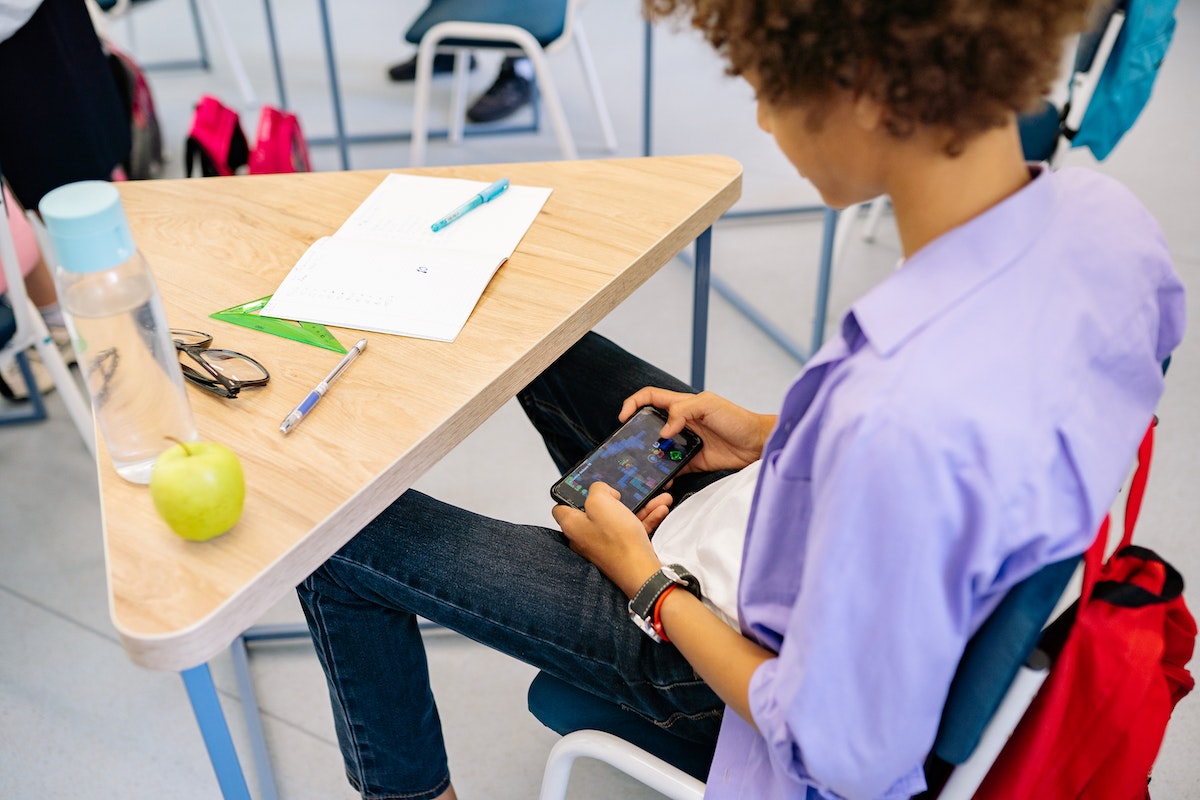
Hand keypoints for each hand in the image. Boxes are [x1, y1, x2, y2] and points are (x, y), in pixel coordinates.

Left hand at [553, 483, 663, 597]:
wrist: (640, 571)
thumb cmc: (618, 540)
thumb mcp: (601, 502)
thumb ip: (596, 490)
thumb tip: (600, 491)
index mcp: (572, 525)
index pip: (561, 507)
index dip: (573, 495)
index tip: (588, 489)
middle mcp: (583, 537)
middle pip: (595, 511)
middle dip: (616, 499)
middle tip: (626, 492)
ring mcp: (602, 546)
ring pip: (618, 519)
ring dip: (638, 507)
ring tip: (656, 499)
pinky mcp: (619, 551)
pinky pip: (630, 530)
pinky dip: (644, 520)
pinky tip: (659, 511)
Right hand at [619, 388, 774, 472]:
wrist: (758, 444)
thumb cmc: (738, 419)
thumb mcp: (708, 404)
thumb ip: (682, 411)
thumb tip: (664, 431)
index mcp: (682, 405)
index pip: (650, 398)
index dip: (633, 403)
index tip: (624, 417)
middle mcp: (680, 423)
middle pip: (650, 425)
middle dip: (637, 434)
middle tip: (629, 445)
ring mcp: (685, 443)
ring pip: (659, 449)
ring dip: (650, 457)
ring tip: (643, 465)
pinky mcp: (692, 462)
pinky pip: (673, 468)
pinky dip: (666, 475)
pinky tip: (663, 479)